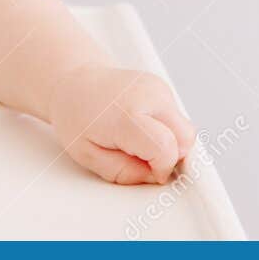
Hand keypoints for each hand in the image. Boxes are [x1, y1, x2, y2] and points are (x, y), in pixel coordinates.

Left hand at [47, 64, 196, 185]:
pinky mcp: (162, 86)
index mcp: (127, 113)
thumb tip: (153, 176)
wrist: (72, 82)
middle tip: (144, 159)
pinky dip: (166, 129)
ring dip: (170, 142)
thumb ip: (123, 172)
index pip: (165, 148)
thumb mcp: (88, 155)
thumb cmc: (75, 116)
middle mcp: (147, 95)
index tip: (148, 172)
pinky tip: (142, 127)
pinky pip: (177, 118)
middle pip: (186, 138)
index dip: (161, 169)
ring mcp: (157, 87)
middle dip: (172, 157)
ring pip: (185, 129)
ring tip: (139, 141)